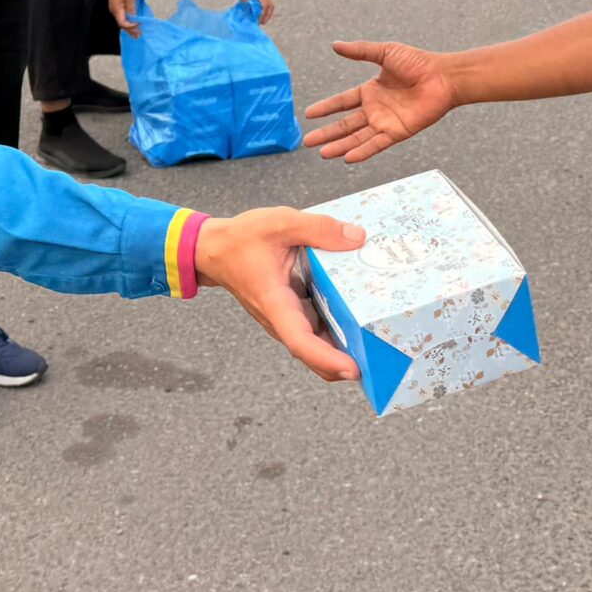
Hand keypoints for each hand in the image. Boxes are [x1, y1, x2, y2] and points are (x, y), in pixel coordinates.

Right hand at [106, 0, 140, 38]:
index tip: (140, 24)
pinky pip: (122, 15)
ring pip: (122, 20)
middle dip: (131, 31)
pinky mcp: (116, 4)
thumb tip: (134, 19)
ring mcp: (114, 8)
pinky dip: (127, 20)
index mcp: (117, 10)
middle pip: (122, 24)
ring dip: (129, 26)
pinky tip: (132, 21)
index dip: (132, 26)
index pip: (124, 24)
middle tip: (139, 36)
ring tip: (137, 31)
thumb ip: (132, 10)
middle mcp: (114, 11)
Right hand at [194, 206, 365, 381]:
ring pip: (314, 342)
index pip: (300, 341)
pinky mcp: (289, 309)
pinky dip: (334, 329)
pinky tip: (358, 318)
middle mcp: (280, 317)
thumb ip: (318, 228)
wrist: (213, 249)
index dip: (326, 359)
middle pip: (312, 352)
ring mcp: (285, 316)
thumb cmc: (241, 239)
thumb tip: (357, 238)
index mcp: (275, 303)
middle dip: (342, 365)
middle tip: (379, 366)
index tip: (352, 369)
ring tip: (376, 348)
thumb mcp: (280, 223)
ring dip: (341, 349)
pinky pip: (314, 326)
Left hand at [227, 0, 273, 23]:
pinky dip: (259, 7)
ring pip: (265, 3)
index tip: (258, 22)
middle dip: (267, 15)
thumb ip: (250, 6)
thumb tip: (253, 14)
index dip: (263, 16)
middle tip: (262, 22)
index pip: (265, 7)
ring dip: (263, 11)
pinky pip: (260, 1)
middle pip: (270, 6)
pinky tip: (253, 11)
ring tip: (258, 19)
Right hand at [301, 40, 457, 163]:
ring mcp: (386, 122)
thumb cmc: (418, 62)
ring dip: (340, 146)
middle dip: (327, 133)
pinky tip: (347, 158)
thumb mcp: (385, 52)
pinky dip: (362, 151)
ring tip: (322, 154)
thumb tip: (335, 44)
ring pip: (357, 138)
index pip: (342, 102)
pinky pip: (376, 144)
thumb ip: (360, 51)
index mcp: (371, 91)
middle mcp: (375, 109)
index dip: (326, 108)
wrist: (443, 77)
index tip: (308, 114)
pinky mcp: (398, 132)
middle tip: (307, 141)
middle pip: (345, 125)